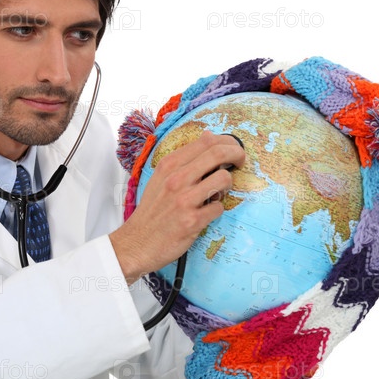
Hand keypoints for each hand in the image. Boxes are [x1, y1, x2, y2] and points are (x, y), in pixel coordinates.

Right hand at [109, 131, 245, 283]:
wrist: (137, 242)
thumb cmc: (153, 210)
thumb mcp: (161, 177)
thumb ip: (185, 158)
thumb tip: (209, 136)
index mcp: (169, 165)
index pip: (206, 141)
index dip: (227, 143)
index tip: (233, 150)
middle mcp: (176, 178)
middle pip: (218, 153)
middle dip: (238, 155)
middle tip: (241, 163)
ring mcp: (184, 199)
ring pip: (224, 179)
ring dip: (227, 186)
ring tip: (218, 193)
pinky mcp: (192, 220)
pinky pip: (219, 207)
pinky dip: (216, 209)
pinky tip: (206, 213)